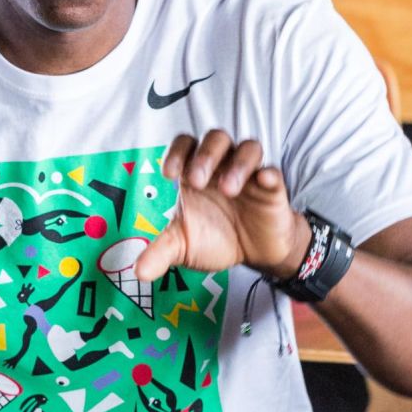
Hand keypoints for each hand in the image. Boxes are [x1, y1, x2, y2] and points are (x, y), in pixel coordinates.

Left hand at [135, 132, 310, 283]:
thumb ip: (160, 254)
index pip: (185, 145)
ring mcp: (249, 175)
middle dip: (205, 156)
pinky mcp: (272, 188)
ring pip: (248, 148)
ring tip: (228, 190)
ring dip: (237, 164)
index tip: (169, 175)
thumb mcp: (183, 247)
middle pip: (216, 139)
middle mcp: (222, 167)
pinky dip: (268, 174)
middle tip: (198, 181)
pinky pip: (273, 171)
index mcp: (196, 173)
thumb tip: (138, 273)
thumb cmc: (216, 238)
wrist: (253, 254)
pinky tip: (263, 180)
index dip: (176, 152)